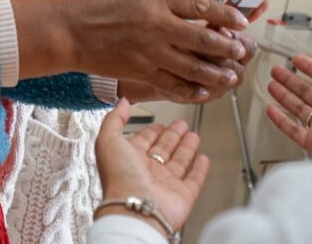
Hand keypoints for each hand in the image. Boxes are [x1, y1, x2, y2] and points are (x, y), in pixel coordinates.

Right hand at [12, 0, 249, 101]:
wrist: (72, 31)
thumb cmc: (104, 7)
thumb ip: (170, 4)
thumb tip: (203, 13)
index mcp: (157, 1)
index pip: (201, 6)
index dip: (226, 14)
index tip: (242, 20)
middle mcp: (157, 26)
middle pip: (204, 38)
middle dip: (228, 46)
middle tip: (243, 51)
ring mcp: (150, 52)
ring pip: (194, 67)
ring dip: (217, 73)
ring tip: (231, 75)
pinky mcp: (142, 73)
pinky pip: (174, 86)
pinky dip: (193, 90)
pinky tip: (205, 91)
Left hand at [95, 99, 209, 234]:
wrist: (136, 209)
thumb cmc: (119, 178)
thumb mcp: (108, 140)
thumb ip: (114, 119)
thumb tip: (122, 102)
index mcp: (129, 159)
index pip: (143, 141)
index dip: (151, 131)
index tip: (160, 123)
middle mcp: (147, 172)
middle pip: (163, 149)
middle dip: (172, 136)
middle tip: (181, 124)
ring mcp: (165, 184)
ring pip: (179, 162)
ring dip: (186, 148)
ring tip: (193, 135)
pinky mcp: (182, 195)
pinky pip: (194, 180)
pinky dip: (200, 170)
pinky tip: (203, 159)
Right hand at [265, 46, 311, 160]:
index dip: (311, 67)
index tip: (297, 58)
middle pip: (308, 91)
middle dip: (292, 80)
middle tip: (278, 70)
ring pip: (299, 107)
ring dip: (285, 96)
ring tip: (272, 85)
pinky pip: (294, 129)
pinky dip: (281, 120)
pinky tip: (272, 110)